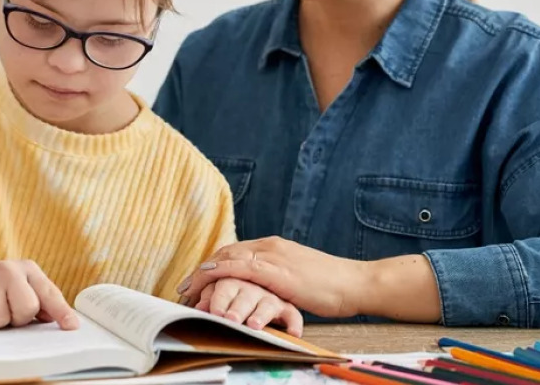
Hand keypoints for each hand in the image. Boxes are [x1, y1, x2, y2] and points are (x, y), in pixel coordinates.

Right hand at [0, 259, 78, 330]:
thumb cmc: (0, 287)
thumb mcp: (23, 288)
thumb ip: (44, 303)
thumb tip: (68, 322)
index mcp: (28, 269)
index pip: (49, 293)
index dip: (61, 311)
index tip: (71, 326)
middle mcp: (8, 269)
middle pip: (26, 308)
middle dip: (17, 319)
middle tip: (9, 312)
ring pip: (0, 318)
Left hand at [177, 237, 370, 318]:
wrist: (355, 282)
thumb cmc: (332, 287)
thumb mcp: (298, 280)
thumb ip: (278, 281)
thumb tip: (262, 293)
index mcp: (275, 247)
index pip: (234, 252)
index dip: (213, 266)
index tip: (196, 281)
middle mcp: (270, 246)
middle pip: (225, 253)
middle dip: (202, 270)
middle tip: (183, 288)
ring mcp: (273, 255)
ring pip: (227, 258)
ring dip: (203, 273)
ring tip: (187, 290)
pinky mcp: (276, 269)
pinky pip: (239, 267)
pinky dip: (219, 271)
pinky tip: (206, 279)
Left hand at [194, 278, 302, 336]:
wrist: (269, 279)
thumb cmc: (238, 289)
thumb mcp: (224, 289)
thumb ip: (211, 296)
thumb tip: (198, 307)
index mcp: (235, 280)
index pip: (225, 286)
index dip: (219, 300)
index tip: (214, 312)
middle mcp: (254, 287)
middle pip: (245, 296)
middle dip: (238, 308)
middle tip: (231, 320)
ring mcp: (272, 297)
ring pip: (268, 304)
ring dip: (261, 314)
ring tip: (254, 325)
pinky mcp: (287, 307)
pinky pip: (293, 314)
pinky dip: (294, 324)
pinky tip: (292, 333)